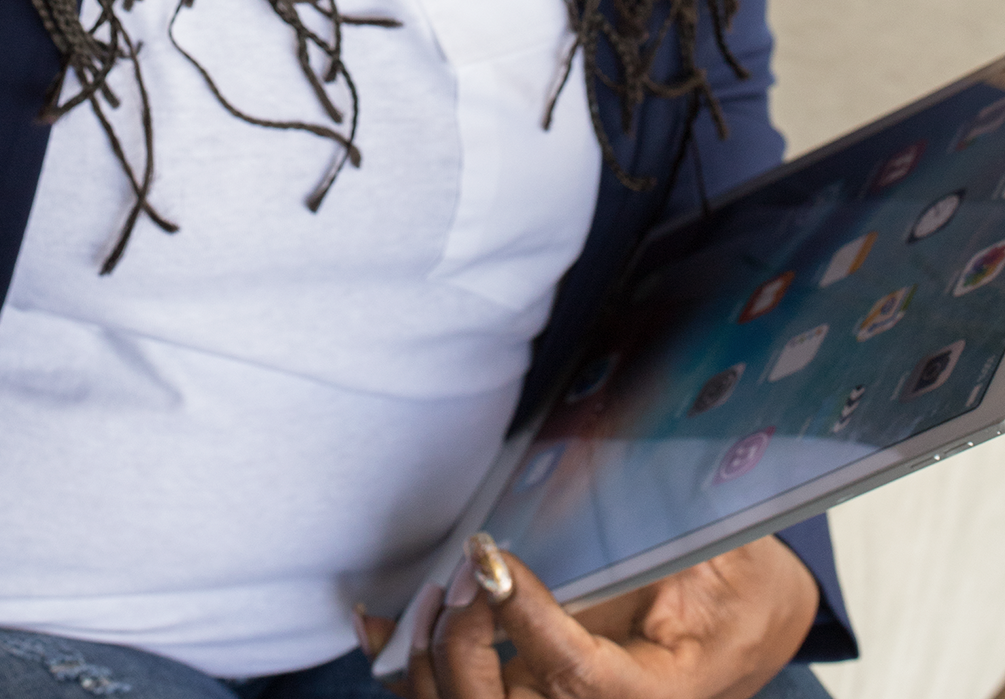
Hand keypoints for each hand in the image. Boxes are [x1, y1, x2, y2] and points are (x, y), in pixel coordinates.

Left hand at [376, 531, 817, 698]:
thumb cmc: (742, 591)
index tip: (492, 558)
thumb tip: (617, 454)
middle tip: (470, 566)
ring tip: (439, 587)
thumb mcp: (727, 556)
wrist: (750, 630)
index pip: (577, 679)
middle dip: (466, 640)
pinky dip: (402, 664)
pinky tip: (378, 619)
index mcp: (657, 696)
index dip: (527, 621)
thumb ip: (671, 523)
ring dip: (430, 654)